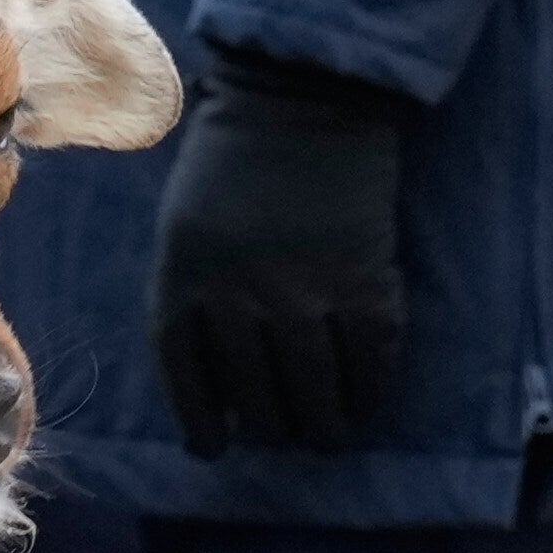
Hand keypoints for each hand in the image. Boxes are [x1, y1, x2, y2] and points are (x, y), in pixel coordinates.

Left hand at [150, 43, 409, 457]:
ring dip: (323, 424)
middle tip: (285, 438)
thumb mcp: (184, 229)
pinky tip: (366, 402)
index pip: (186, 375)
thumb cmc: (232, 165)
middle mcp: (237, 299)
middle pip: (255, 393)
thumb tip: (218, 371)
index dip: (201, 419)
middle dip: (271, 427)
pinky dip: (370, 389)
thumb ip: (194, 292)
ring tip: (327, 437)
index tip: (215, 447)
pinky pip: (370, 359)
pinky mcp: (365, 283)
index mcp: (183, 281)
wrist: (300, 105)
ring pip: (314, 389)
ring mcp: (304, 293)